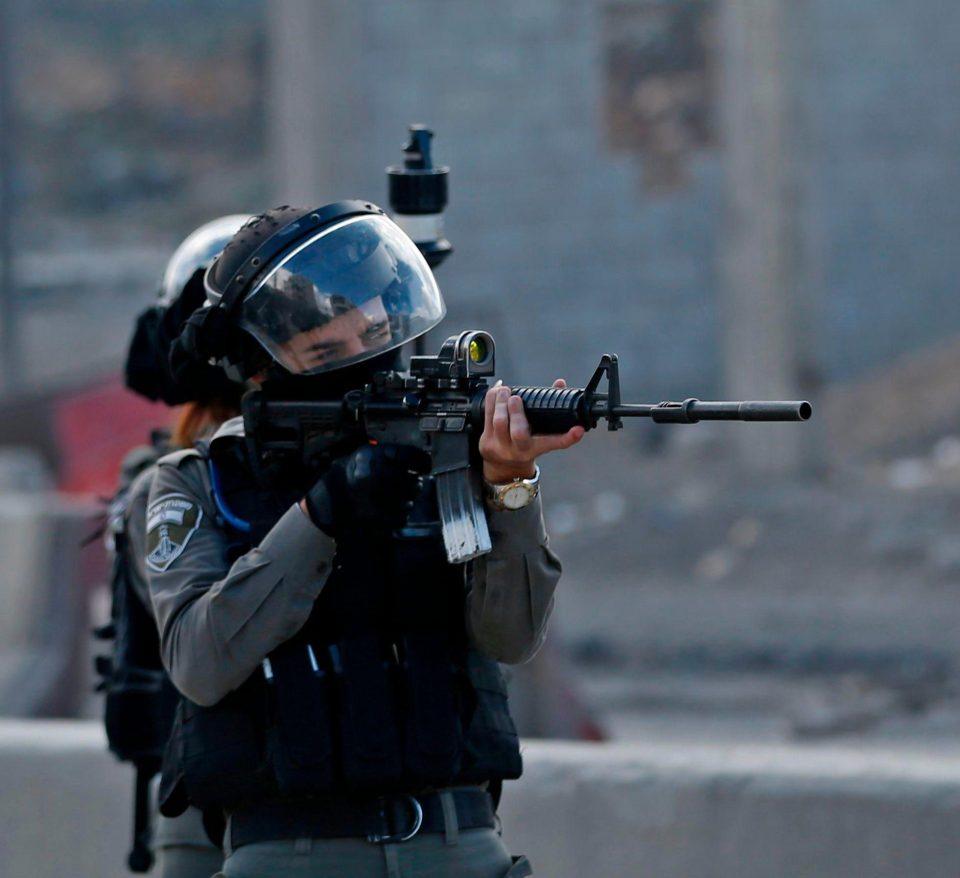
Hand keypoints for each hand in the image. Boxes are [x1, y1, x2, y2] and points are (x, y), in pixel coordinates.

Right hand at [303, 443, 430, 535]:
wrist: (328, 500)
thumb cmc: (349, 474)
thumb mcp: (366, 454)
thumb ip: (390, 455)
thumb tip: (416, 461)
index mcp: (375, 457)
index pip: (412, 457)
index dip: (422, 462)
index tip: (424, 466)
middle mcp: (377, 477)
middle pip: (413, 482)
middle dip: (413, 484)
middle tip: (411, 484)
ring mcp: (378, 500)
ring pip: (409, 501)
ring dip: (407, 500)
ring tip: (398, 497)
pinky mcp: (378, 519)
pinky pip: (402, 518)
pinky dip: (400, 515)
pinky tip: (391, 510)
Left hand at [478, 379, 584, 483]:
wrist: (503, 467)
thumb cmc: (524, 445)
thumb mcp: (539, 433)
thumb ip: (550, 409)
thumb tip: (560, 384)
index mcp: (537, 447)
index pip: (556, 443)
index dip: (568, 437)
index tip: (579, 429)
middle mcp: (520, 450)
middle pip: (519, 433)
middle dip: (516, 412)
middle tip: (516, 397)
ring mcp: (502, 447)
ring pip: (499, 424)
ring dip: (500, 403)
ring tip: (504, 391)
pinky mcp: (486, 442)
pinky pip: (486, 418)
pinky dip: (490, 401)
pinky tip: (495, 393)